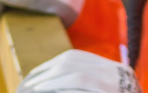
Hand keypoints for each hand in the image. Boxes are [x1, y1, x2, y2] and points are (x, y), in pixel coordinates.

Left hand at [17, 50, 138, 92]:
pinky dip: (64, 89)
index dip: (52, 65)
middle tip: (28, 82)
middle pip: (73, 63)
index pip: (76, 58)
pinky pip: (83, 85)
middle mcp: (119, 76)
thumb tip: (54, 80)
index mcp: (117, 72)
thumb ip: (87, 84)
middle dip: (47, 73)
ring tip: (33, 89)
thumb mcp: (105, 90)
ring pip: (77, 76)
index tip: (35, 74)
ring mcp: (117, 85)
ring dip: (51, 82)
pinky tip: (48, 92)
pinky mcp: (111, 91)